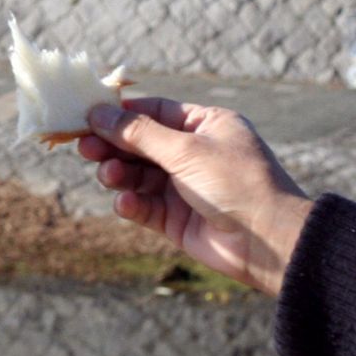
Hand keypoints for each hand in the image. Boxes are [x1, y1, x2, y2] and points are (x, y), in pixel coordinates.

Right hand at [79, 97, 313, 295]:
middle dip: (112, 146)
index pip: (153, 112)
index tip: (87, 115)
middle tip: (85, 148)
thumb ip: (138, 133)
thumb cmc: (236, 183)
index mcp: (205, 126)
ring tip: (109, 176)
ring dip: (118, 174)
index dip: (120, 114)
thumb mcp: (186, 149)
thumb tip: (98, 113)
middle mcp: (194, 153)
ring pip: (137, 175)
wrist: (270, 243)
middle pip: (139, 143)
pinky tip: (126, 203)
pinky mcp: (176, 219)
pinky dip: (131, 203)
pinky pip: (144, 205)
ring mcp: (184, 187)